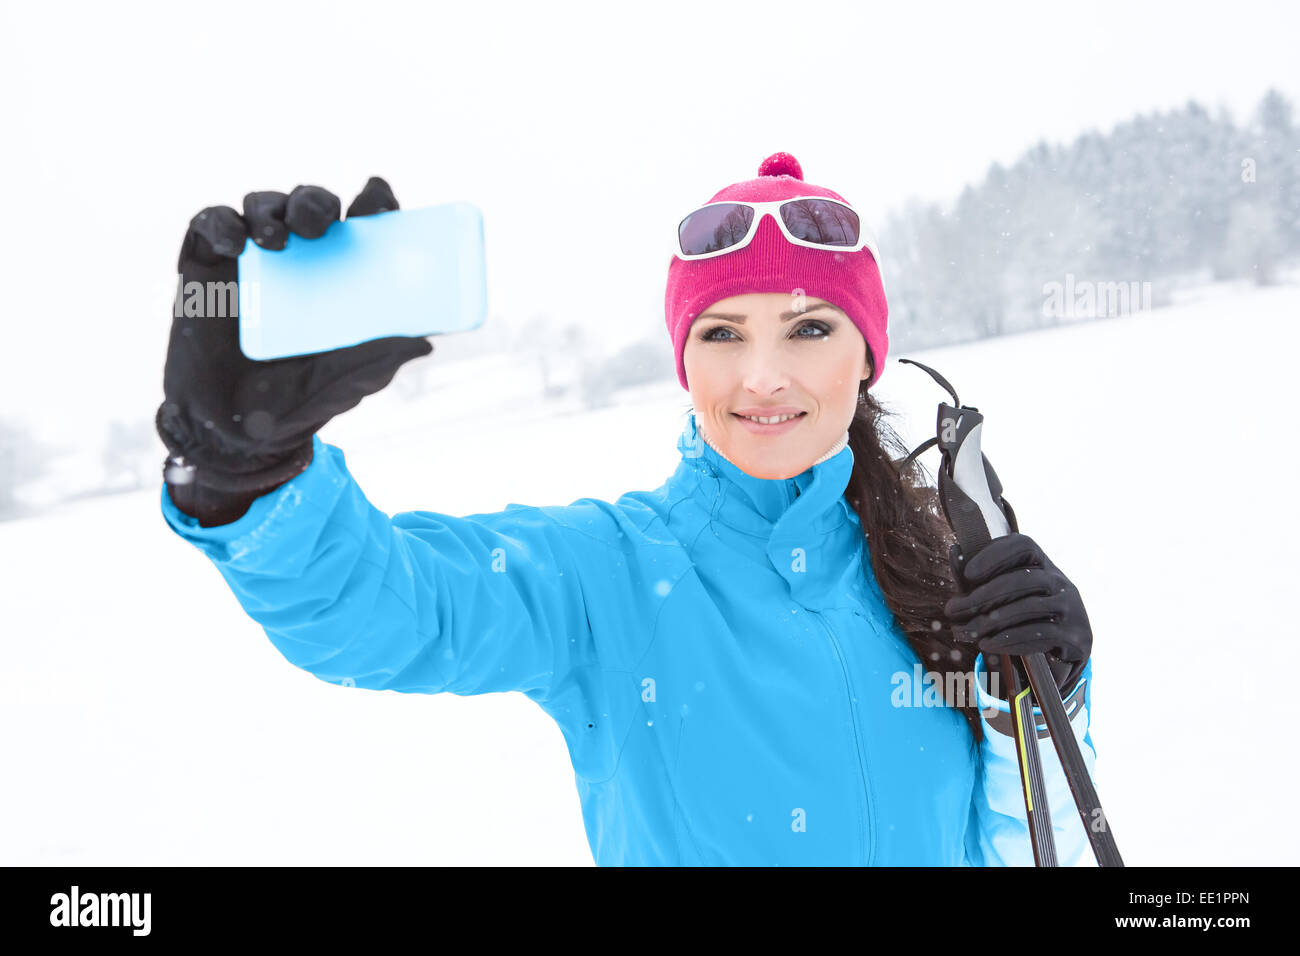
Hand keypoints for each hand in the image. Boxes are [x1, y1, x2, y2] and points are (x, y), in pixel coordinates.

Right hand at [156, 177, 432, 524]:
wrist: (236, 433)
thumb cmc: (300, 400)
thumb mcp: (348, 379)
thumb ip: (382, 358)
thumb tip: (426, 341)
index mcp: (338, 274)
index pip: (358, 224)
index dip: (371, 202)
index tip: (378, 195)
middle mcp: (296, 258)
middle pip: (308, 205)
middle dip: (314, 201)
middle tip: (318, 225)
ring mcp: (249, 259)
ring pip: (261, 206)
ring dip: (269, 210)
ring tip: (276, 240)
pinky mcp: (204, 267)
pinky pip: (208, 226)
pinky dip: (220, 224)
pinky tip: (234, 242)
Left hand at [944, 533, 1091, 696]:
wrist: (1063, 656)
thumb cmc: (1023, 617)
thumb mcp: (1002, 597)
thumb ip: (979, 580)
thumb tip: (955, 553)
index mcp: (1042, 565)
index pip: (1023, 546)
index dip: (994, 554)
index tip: (967, 573)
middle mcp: (1060, 581)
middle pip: (1022, 579)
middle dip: (982, 596)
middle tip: (952, 610)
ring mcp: (1071, 607)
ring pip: (1029, 607)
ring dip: (992, 621)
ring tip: (966, 632)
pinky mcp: (1075, 635)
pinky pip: (1040, 634)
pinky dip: (1009, 639)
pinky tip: (988, 644)